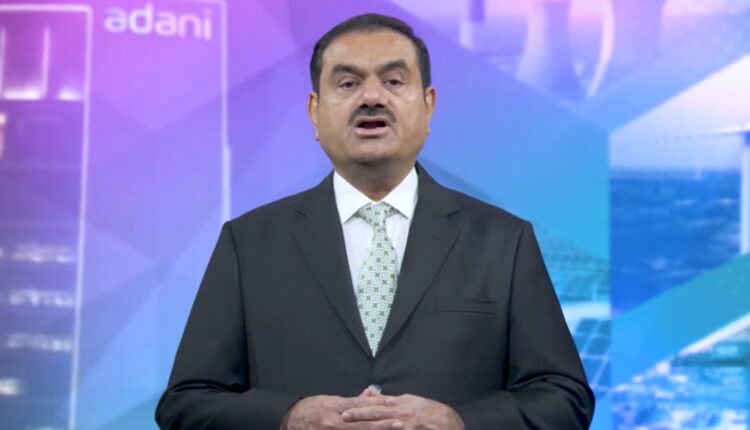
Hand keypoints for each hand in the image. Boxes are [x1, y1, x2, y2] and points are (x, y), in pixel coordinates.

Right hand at [281, 388, 402, 429]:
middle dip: (382, 424)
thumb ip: (351, 400)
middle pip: (363, 423)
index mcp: (336, 406)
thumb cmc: (312, 409)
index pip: (361, 404)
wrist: (291, 421)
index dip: (378, 404)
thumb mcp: (330, 400)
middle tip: (399, 423)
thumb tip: (370, 394)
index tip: (393, 403)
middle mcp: (335, 421)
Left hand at [341, 393, 464, 429]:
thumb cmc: (428, 411)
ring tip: (354, 428)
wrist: (448, 424)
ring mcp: (405, 427)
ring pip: (383, 427)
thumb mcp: (409, 401)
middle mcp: (401, 415)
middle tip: (343, 417)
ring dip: (369, 428)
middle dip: (359, 416)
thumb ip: (390, 399)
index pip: (376, 405)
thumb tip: (372, 395)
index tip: (344, 409)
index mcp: (400, 405)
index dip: (360, 407)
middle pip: (377, 415)